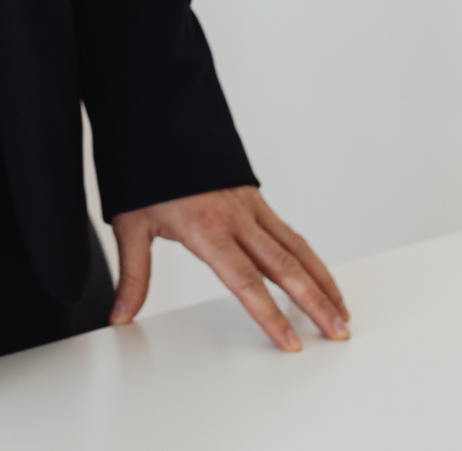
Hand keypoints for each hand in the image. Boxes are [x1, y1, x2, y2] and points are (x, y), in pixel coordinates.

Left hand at [109, 186, 349, 351]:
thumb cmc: (146, 170)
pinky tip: (318, 274)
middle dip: (316, 303)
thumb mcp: (131, 224)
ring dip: (322, 279)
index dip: (271, 315)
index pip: (247, 281)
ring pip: (296, 247)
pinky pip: (288, 231)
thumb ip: (133, 275)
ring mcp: (250, 206)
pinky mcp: (254, 197)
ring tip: (341, 309)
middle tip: (339, 331)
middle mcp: (237, 218)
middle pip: (285, 267)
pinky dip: (309, 256)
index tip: (292, 342)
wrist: (160, 119)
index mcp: (208, 229)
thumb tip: (120, 315)